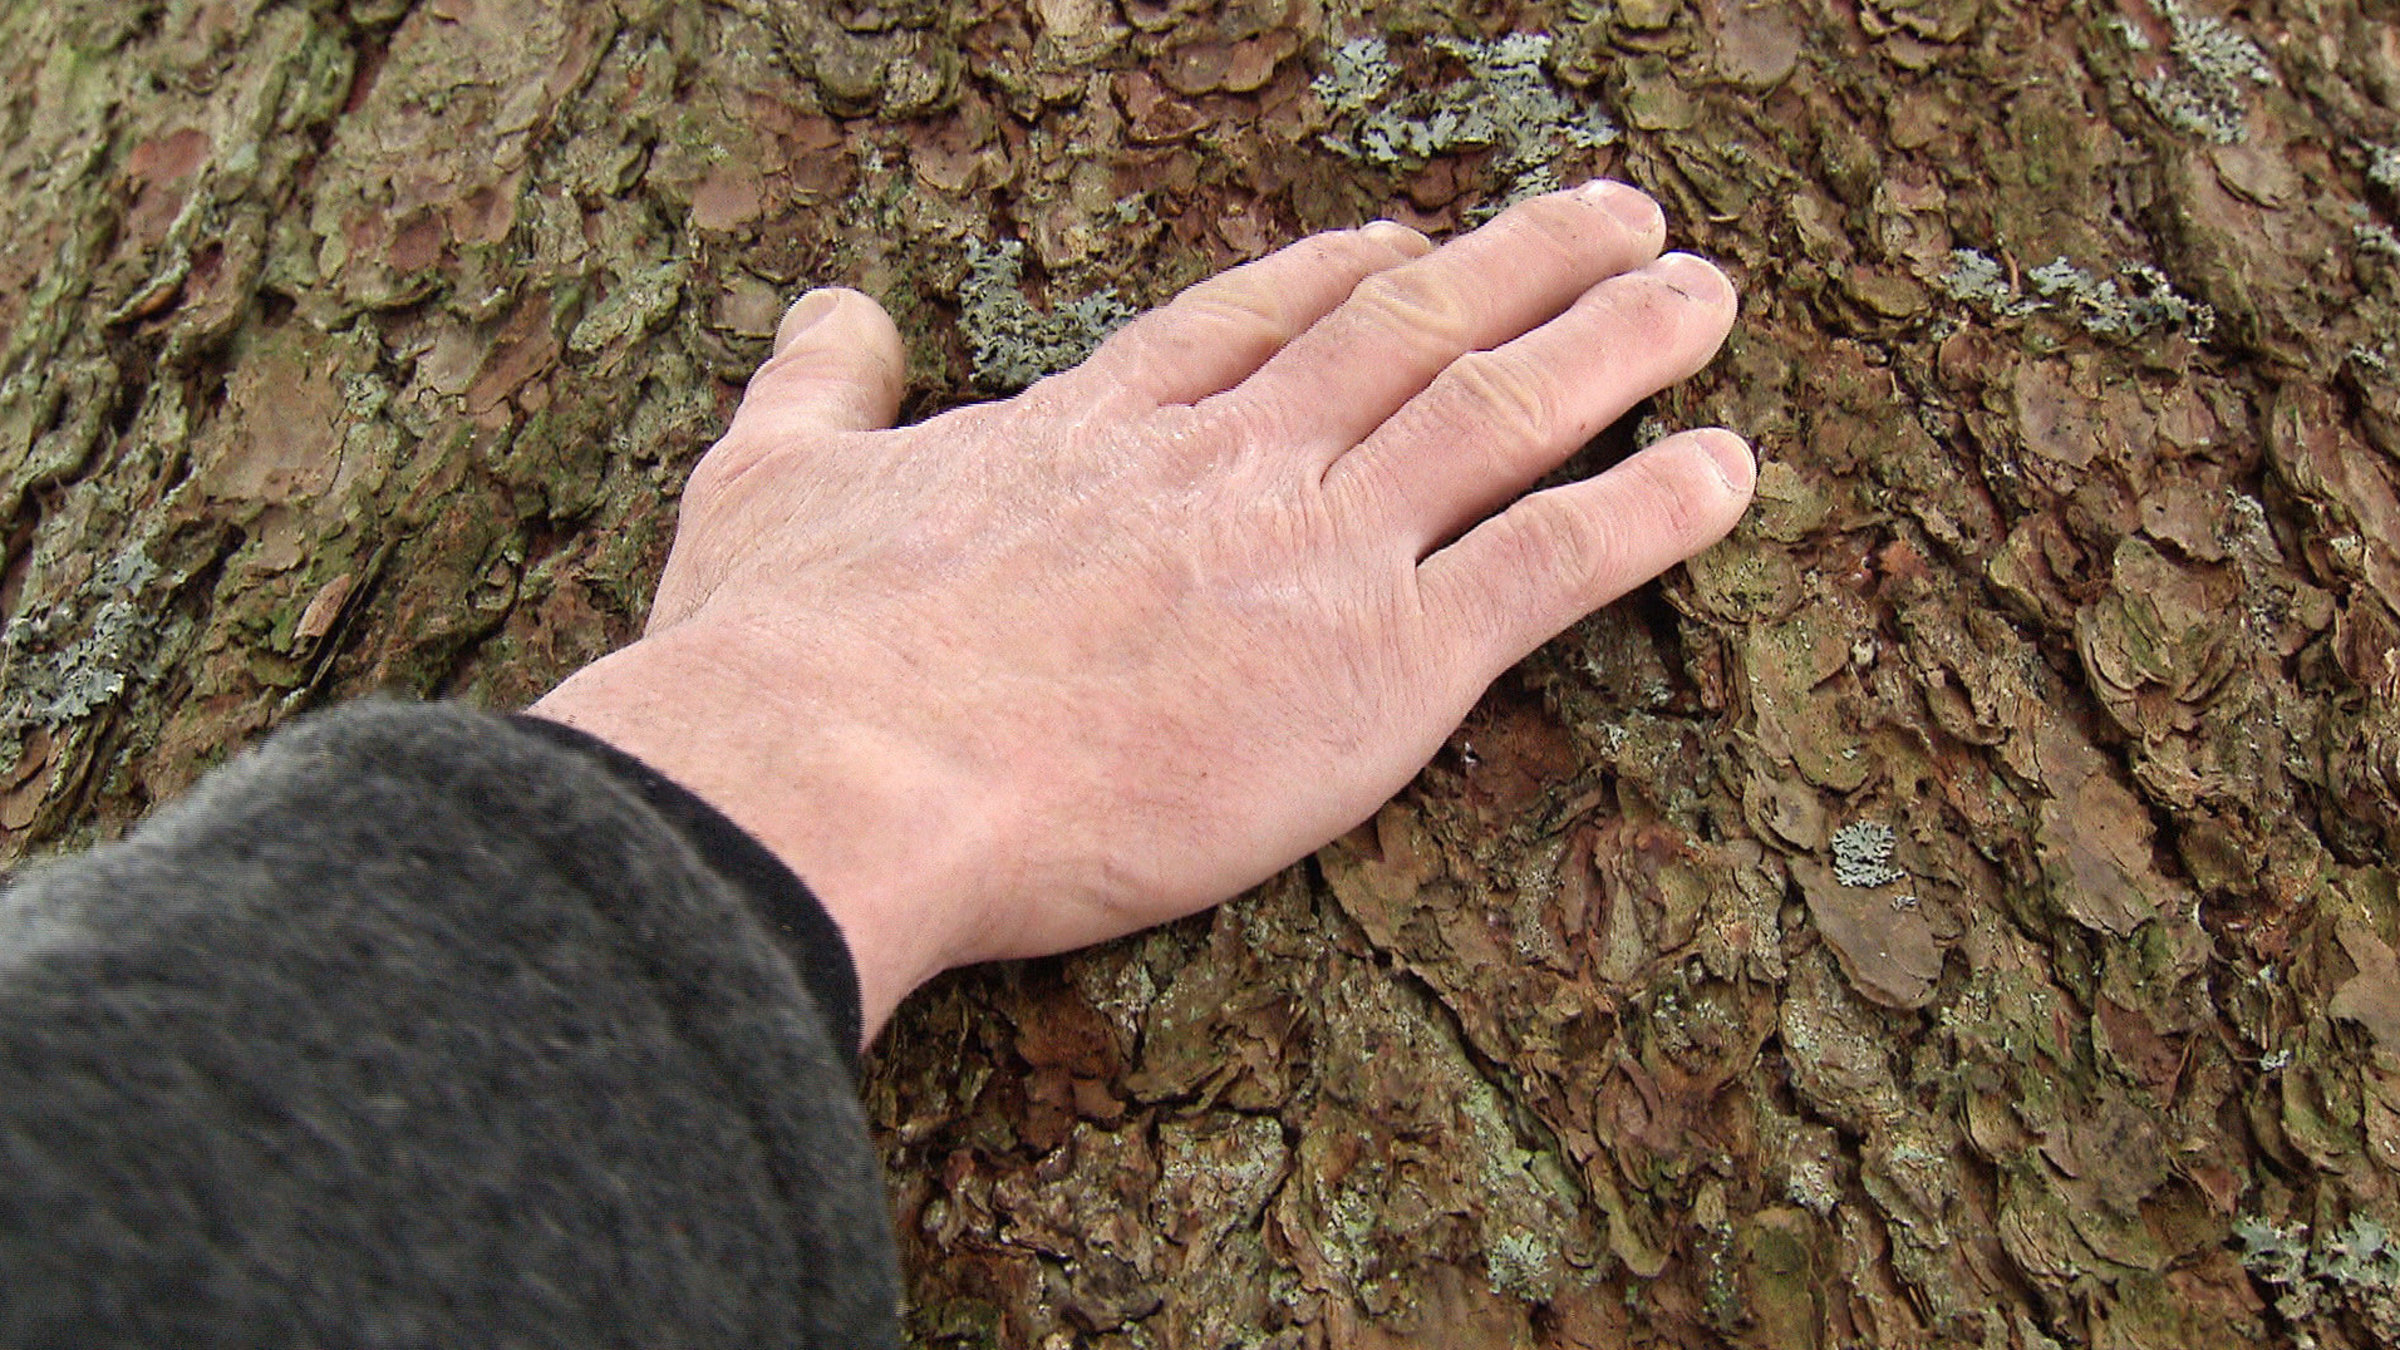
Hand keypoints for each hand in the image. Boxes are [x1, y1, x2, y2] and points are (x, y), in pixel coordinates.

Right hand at [529, 181, 1752, 1041]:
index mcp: (1103, 424)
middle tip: (1619, 219)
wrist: (845, 768)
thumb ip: (822, 384)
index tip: (1412, 243)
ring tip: (1703, 293)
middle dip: (1524, 264)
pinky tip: (1726, 469)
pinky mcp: (1383, 664)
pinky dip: (1649, 509)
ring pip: (1501, 410)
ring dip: (1616, 344)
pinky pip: (1553, 563)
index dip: (1348, 274)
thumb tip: (830, 311)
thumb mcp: (768, 478)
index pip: (1257, 319)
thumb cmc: (789, 651)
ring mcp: (1317, 549)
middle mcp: (1234, 460)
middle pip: (1408, 329)